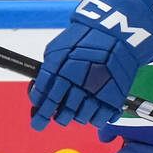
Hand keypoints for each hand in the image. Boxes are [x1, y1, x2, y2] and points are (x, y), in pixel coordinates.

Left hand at [28, 0, 152, 130]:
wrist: (114, 33)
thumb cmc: (82, 39)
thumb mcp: (56, 50)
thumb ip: (47, 71)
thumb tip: (39, 93)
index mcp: (59, 70)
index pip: (44, 99)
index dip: (39, 113)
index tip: (38, 118)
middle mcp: (76, 84)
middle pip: (62, 114)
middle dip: (57, 117)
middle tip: (58, 114)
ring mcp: (95, 92)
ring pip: (80, 119)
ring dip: (75, 117)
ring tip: (76, 108)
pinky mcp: (113, 98)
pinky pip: (99, 120)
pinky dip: (94, 119)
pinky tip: (92, 110)